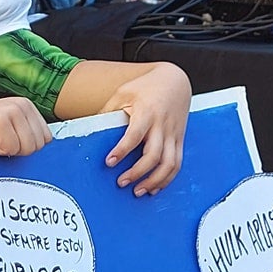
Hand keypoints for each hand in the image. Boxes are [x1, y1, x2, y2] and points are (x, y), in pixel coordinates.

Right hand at [0, 95, 51, 156]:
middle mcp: (21, 104)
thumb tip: (48, 150)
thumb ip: (27, 134)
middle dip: (18, 150)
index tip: (6, 140)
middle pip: (38, 145)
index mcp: (27, 106)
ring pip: (26, 148)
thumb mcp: (8, 128)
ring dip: (6, 151)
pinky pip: (10, 149)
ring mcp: (10, 111)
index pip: (46, 138)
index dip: (26, 146)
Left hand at [105, 61, 190, 194]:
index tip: (109, 162)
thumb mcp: (123, 93)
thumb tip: (93, 131)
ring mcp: (173, 134)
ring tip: (138, 191)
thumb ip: (109, 111)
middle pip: (153, 155)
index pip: (134, 135)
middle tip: (121, 182)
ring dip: (154, 181)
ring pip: (169, 164)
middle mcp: (162, 125)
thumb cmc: (146, 87)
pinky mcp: (180, 140)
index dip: (122, 150)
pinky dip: (167, 179)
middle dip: (137, 172)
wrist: (175, 80)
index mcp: (147, 112)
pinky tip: (154, 187)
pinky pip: (177, 163)